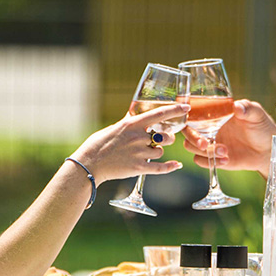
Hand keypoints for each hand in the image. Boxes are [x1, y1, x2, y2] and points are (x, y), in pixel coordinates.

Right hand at [71, 103, 188, 182]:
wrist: (89, 164)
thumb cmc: (98, 144)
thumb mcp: (114, 127)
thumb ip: (128, 122)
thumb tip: (135, 113)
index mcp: (132, 124)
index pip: (159, 114)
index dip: (175, 110)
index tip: (186, 107)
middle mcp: (138, 138)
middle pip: (166, 136)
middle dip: (167, 138)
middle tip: (162, 139)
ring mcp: (139, 153)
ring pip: (161, 151)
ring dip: (157, 152)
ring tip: (147, 153)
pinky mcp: (138, 168)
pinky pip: (160, 167)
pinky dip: (170, 167)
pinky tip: (177, 165)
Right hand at [182, 99, 275, 175]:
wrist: (267, 148)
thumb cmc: (261, 126)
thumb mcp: (256, 114)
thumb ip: (247, 108)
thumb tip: (237, 107)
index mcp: (214, 114)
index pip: (193, 113)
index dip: (187, 117)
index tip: (192, 122)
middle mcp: (208, 128)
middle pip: (187, 132)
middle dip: (193, 138)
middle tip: (205, 143)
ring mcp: (210, 143)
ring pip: (191, 147)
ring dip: (204, 151)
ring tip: (225, 151)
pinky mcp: (214, 157)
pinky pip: (202, 161)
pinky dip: (210, 162)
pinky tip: (226, 160)